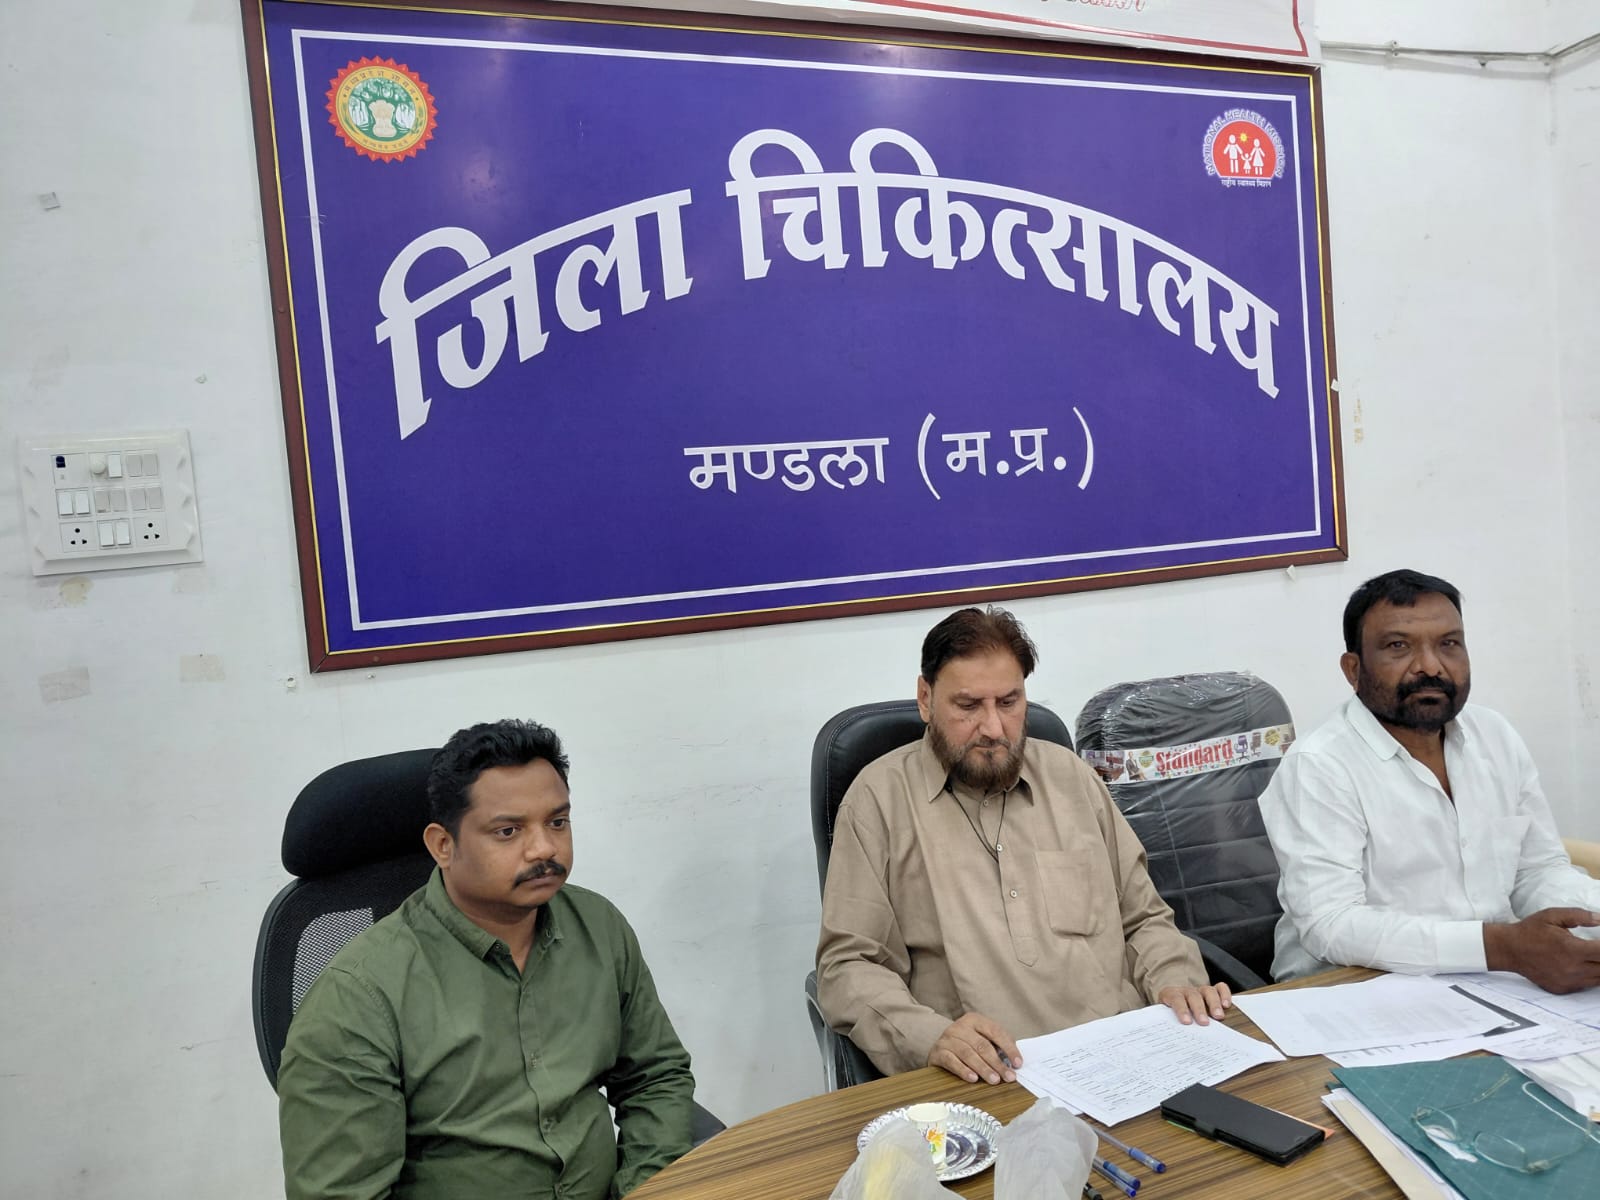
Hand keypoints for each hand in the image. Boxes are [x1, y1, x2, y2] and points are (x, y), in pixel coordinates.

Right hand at [926, 1012, 1020, 1084]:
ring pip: (968, 1053)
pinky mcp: (938, 1052)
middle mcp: (960, 1026)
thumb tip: (1014, 1063)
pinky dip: (963, 1070)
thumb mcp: (982, 1039)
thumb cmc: (967, 1045)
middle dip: (997, 1063)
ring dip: (983, 1068)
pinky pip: (951, 1061)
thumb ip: (997, 1046)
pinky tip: (973, 1079)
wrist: (940, 1048)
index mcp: (975, 1020)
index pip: (995, 1031)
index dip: (1009, 1048)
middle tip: (1008, 1077)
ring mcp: (947, 1038)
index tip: (1018, 1064)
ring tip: (994, 1080)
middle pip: (982, 1045)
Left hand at [1158, 982, 1232, 1024]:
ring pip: (1208, 991)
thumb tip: (1173, 1037)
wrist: (1174, 1003)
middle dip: (1199, 1009)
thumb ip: (1169, 1023)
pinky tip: (1226, 1005)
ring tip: (1219, 1016)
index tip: (1187, 1021)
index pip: (1175, 998)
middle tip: (1204, 1022)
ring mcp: (1200, 990)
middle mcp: (1186, 991)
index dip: (1181, 1009)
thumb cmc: (1171, 1014)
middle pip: (1193, 995)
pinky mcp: (1212, 991)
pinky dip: (1225, 995)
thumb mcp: (1166, 1018)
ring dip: (1214, 1003)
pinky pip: (1220, 988)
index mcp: (1171, 995)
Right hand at [1484, 908, 1599, 993]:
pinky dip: (1588, 977)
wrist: (1509, 949)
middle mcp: (1573, 968)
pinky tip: (1580, 966)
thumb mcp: (1552, 915)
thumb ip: (1579, 916)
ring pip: (1599, 980)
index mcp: (1572, 949)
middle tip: (1594, 949)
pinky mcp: (1563, 989)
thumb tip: (1599, 919)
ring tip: (1590, 957)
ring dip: (1598, 967)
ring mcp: (1568, 981)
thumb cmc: (1530, 931)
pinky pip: (1585, 986)